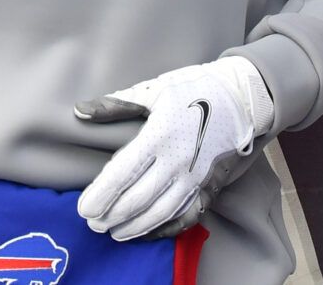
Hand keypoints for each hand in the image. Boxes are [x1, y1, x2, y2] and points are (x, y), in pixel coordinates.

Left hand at [75, 58, 273, 240]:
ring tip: (114, 232)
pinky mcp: (210, 187)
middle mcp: (179, 161)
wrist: (242, 99)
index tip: (84, 208)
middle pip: (139, 199)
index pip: (123, 174)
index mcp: (160, 135)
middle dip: (113, 215)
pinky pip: (186, 216)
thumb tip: (80, 112)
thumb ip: (115, 105)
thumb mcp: (154, 90)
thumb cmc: (194, 89)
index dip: (101, 195)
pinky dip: (165, 229)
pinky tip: (148, 233)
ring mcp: (196, 178)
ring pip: (161, 213)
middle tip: (93, 223)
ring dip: (134, 226)